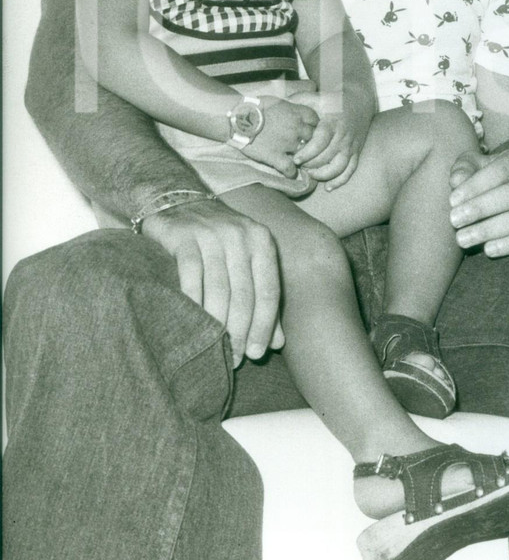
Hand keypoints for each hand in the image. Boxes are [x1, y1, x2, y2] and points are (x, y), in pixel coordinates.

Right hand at [142, 196, 282, 365]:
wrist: (179, 201)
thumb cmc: (219, 240)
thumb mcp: (247, 261)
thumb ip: (263, 298)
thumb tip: (278, 343)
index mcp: (262, 241)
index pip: (268, 290)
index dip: (264, 325)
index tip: (257, 353)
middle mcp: (241, 235)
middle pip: (245, 293)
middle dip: (241, 331)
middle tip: (234, 359)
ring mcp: (212, 234)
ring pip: (219, 288)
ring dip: (217, 324)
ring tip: (214, 349)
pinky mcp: (184, 237)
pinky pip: (191, 276)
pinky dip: (192, 302)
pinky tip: (191, 322)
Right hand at [239, 97, 317, 177]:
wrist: (237, 119)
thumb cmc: (254, 107)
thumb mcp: (276, 101)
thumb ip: (289, 108)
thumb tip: (294, 111)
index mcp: (295, 113)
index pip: (315, 119)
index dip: (313, 125)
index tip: (309, 129)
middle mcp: (295, 128)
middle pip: (313, 137)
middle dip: (310, 141)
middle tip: (304, 145)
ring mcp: (287, 143)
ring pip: (304, 154)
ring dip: (302, 157)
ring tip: (298, 160)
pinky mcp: (275, 156)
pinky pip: (290, 169)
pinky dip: (291, 172)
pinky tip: (289, 173)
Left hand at [288, 90, 372, 186]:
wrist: (359, 100)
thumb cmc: (334, 100)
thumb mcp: (318, 96)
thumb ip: (300, 100)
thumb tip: (282, 102)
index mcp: (332, 122)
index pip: (320, 141)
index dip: (307, 152)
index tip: (295, 159)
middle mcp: (343, 136)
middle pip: (327, 156)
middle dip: (311, 165)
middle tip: (298, 167)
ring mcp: (351, 145)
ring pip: (339, 166)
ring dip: (324, 175)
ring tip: (310, 174)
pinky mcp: (357, 152)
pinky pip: (350, 170)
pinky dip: (340, 181)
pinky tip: (328, 187)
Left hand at [448, 144, 508, 256]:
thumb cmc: (488, 179)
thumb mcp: (474, 166)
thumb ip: (464, 168)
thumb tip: (457, 180)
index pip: (501, 169)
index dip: (476, 185)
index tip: (452, 201)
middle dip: (480, 208)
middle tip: (454, 220)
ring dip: (489, 229)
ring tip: (463, 238)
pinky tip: (487, 249)